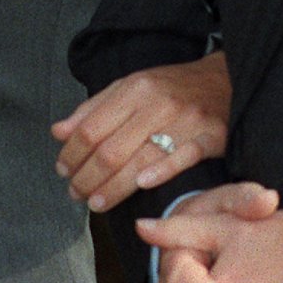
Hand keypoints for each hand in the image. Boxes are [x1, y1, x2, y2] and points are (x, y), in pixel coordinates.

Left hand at [52, 52, 230, 211]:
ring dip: (112, 188)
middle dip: (87, 178)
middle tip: (75, 194)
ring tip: (95, 203)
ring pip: (140, 160)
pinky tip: (141, 186)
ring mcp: (184, 120)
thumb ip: (93, 109)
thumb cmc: (171, 88)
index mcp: (133, 89)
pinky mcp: (209, 136)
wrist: (224, 79)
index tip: (62, 170)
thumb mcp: (129, 87)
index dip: (71, 154)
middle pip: (111, 149)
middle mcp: (156, 104)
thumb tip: (58, 132)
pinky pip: (183, 157)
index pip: (91, 128)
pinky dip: (161, 171)